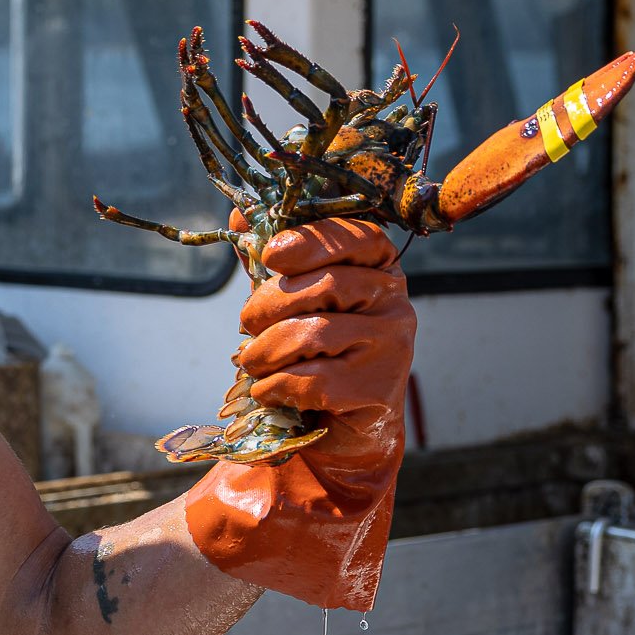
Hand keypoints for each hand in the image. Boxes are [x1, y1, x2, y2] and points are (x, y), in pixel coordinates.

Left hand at [183, 219, 413, 610]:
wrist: (334, 425)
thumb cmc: (310, 348)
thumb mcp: (287, 295)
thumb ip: (268, 253)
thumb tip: (239, 209)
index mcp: (377, 267)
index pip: (356, 237)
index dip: (311, 240)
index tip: (271, 254)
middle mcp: (396, 301)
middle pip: (326, 286)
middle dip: (269, 304)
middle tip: (245, 325)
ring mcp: (395, 346)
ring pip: (316, 334)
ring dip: (266, 350)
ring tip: (251, 361)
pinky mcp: (382, 389)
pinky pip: (316, 381)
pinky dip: (278, 385)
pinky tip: (268, 390)